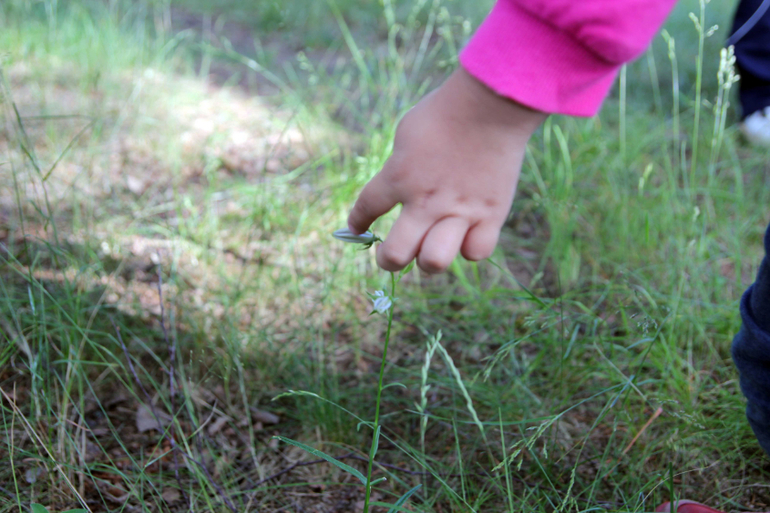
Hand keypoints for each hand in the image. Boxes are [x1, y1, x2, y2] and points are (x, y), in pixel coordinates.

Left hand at [347, 67, 546, 272]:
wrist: (490, 104)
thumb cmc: (445, 110)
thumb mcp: (406, 133)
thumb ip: (400, 166)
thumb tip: (399, 187)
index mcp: (398, 177)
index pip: (367, 209)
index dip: (358, 222)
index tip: (356, 228)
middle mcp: (425, 202)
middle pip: (397, 254)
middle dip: (389, 259)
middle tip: (394, 252)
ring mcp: (459, 212)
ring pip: (435, 262)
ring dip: (429, 258)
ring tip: (432, 246)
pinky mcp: (491, 214)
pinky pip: (476, 252)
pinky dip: (469, 247)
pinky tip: (467, 235)